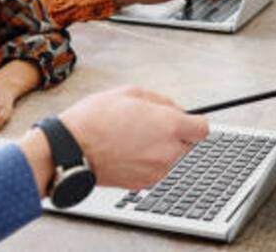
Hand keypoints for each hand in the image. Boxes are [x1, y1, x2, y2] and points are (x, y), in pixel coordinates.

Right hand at [18, 86, 208, 193]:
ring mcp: (157, 169)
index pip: (203, 129)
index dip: (192, 123)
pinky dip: (147, 162)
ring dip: (160, 149)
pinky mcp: (144, 183)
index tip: (183, 121)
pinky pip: (155, 170)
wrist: (72, 149)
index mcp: (168, 125)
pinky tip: (127, 151)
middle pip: (187, 144)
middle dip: (174, 135)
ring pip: (171, 158)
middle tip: (150, 126)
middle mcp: (168, 150)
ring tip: (133, 138)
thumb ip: (159, 100)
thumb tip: (172, 109)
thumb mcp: (129, 92)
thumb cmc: (95, 119)